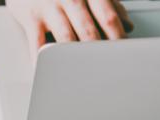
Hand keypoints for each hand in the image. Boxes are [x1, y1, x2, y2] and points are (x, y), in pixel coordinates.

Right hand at [5, 0, 131, 58]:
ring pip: (66, 39)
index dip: (117, 38)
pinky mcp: (31, 17)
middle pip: (88, 31)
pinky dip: (44, 60)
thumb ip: (109, 5)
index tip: (123, 55)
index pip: (108, 17)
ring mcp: (49, 6)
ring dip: (75, 59)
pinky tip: (51, 70)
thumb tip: (128, 25)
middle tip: (105, 70)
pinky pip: (38, 43)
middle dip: (98, 53)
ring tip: (84, 73)